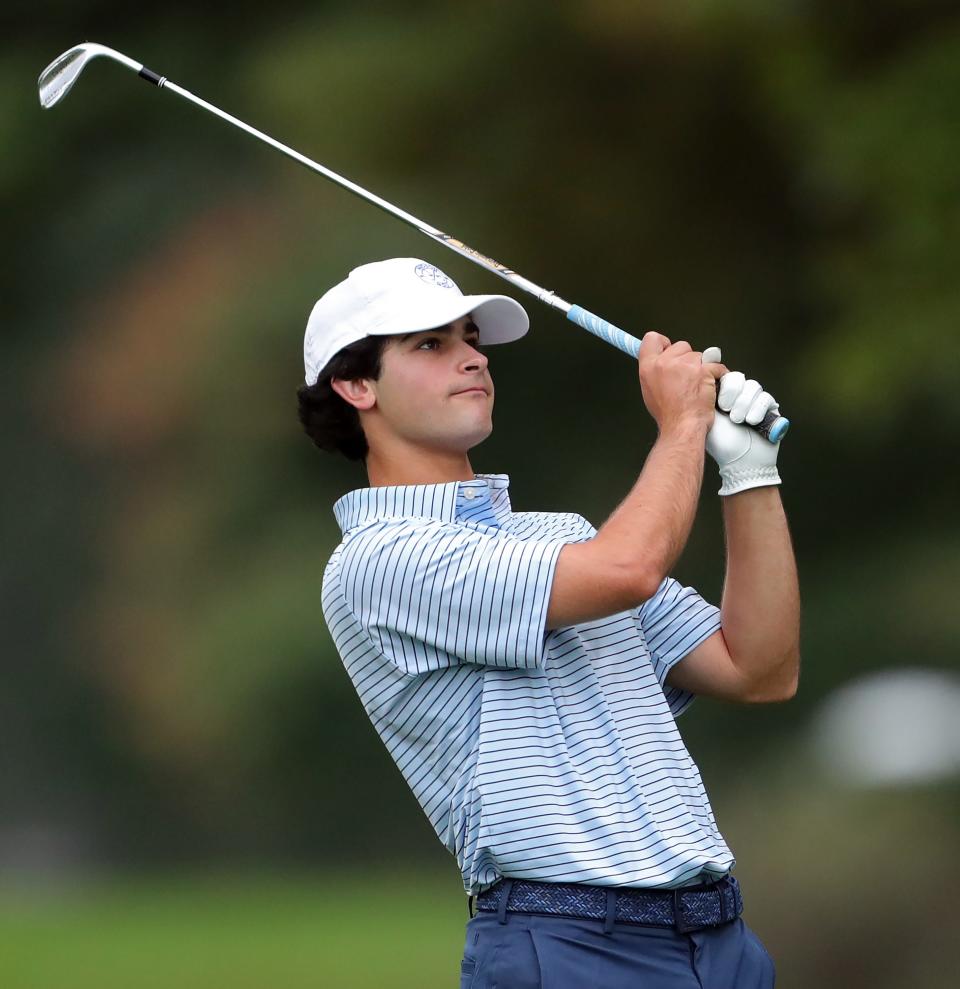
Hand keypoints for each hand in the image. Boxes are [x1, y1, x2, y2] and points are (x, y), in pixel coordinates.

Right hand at [638, 332, 723, 435]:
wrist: (682, 426)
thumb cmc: (668, 414)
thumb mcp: (649, 390)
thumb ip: (654, 371)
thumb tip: (661, 362)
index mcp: (648, 367)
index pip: (652, 338)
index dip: (664, 343)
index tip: (669, 349)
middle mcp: (665, 363)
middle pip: (681, 345)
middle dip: (687, 358)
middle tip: (686, 378)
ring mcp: (685, 365)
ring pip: (700, 355)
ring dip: (702, 368)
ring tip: (697, 386)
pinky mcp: (704, 370)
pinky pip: (716, 366)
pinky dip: (717, 375)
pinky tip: (710, 387)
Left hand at [702, 352, 781, 495]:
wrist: (740, 463)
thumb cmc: (721, 444)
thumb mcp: (706, 418)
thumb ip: (703, 398)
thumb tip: (700, 375)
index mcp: (722, 397)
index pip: (724, 376)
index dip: (724, 384)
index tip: (719, 401)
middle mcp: (739, 397)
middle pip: (739, 378)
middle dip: (732, 394)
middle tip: (726, 410)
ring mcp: (755, 402)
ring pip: (753, 387)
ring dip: (744, 404)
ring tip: (738, 420)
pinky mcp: (770, 409)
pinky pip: (766, 398)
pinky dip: (757, 410)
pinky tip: (751, 422)